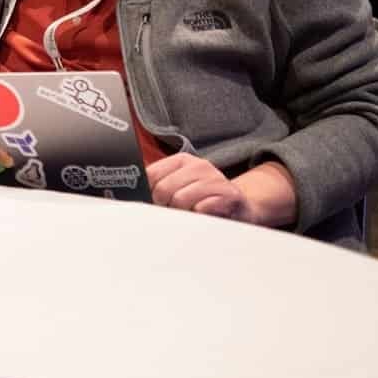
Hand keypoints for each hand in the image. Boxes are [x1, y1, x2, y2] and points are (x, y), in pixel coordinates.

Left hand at [146, 154, 296, 227]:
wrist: (241, 207)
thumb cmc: (205, 198)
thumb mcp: (182, 185)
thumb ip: (160, 184)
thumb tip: (135, 192)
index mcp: (183, 161)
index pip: (151, 174)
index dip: (148, 192)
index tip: (155, 202)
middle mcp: (199, 166)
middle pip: (163, 189)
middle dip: (164, 206)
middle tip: (175, 212)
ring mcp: (215, 179)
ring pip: (180, 199)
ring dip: (182, 213)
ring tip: (191, 213)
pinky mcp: (229, 196)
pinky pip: (201, 209)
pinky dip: (199, 217)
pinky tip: (205, 216)